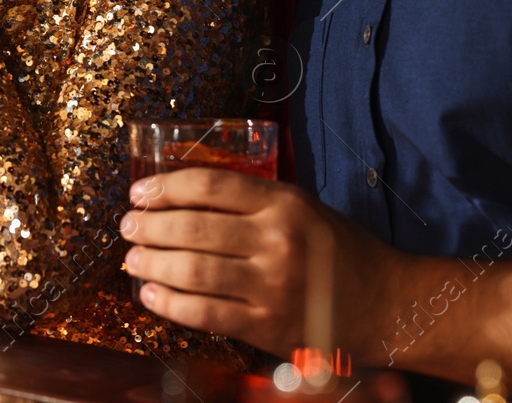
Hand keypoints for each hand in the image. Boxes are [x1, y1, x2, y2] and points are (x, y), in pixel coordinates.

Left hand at [119, 168, 400, 360]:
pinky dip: (170, 303)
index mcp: (285, 204)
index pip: (211, 186)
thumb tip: (184, 193)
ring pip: (193, 270)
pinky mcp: (266, 326)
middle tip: (128, 226)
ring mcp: (271, 287)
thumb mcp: (302, 207)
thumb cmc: (337, 250)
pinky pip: (205, 313)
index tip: (140, 192)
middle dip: (150, 226)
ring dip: (152, 263)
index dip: (166, 187)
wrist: (383, 304)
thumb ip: (253, 200)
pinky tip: (150, 294)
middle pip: (194, 228)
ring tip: (132, 258)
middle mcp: (276, 242)